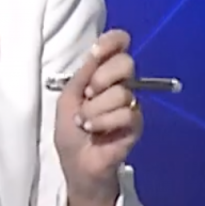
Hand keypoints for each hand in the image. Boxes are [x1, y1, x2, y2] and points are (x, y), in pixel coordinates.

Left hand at [54, 29, 144, 200]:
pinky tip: (94, 131)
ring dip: (96, 109)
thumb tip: (95, 52)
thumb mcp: (68, 98)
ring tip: (85, 123)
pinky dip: (104, 123)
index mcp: (102, 74)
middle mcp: (120, 85)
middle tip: (88, 94)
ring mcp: (131, 105)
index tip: (97, 52)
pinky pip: (126, 114)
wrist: (77, 163)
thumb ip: (81, 74)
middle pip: (126, 63)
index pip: (118, 46)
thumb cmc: (70, 131)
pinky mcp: (136, 125)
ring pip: (122, 92)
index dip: (112, 42)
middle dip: (102, 77)